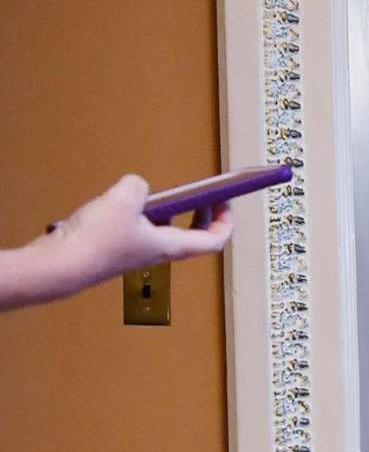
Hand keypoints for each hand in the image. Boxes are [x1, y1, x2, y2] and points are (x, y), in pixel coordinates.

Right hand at [58, 174, 234, 275]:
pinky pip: (135, 228)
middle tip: (200, 197)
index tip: (226, 203)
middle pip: (190, 236)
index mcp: (171, 246)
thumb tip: (137, 186)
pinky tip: (114, 202)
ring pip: (160, 230)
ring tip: (151, 193)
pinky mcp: (114, 248)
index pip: (213, 241)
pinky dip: (134, 213)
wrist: (60, 265)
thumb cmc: (95, 242)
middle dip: (199, 214)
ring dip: (163, 210)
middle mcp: (157, 252)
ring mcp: (135, 251)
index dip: (225, 222)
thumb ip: (138, 186)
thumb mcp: (124, 199)